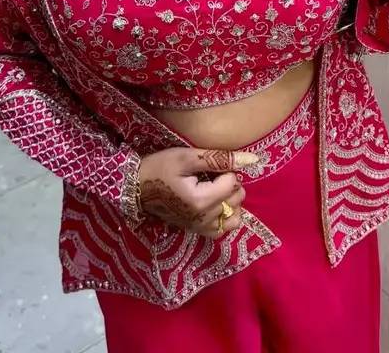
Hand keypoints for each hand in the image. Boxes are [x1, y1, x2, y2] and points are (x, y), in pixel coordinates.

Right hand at [137, 147, 258, 237]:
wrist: (137, 186)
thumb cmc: (160, 167)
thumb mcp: (187, 157)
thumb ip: (220, 158)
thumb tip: (251, 159)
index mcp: (201, 200)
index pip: (232, 182)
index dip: (225, 169)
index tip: (208, 167)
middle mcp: (203, 219)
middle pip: (236, 198)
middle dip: (230, 183)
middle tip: (210, 175)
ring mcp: (201, 228)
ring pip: (235, 214)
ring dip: (230, 200)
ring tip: (215, 188)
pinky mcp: (197, 232)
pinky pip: (224, 229)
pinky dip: (225, 216)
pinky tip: (215, 204)